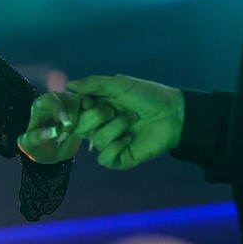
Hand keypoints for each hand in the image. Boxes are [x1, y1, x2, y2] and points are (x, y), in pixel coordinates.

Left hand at [18, 92, 90, 163]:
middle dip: (74, 118)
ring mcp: (75, 105)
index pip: (51, 99)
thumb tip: (54, 132)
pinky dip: (96, 123)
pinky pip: (97, 112)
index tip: (66, 123)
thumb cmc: (36, 147)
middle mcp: (60, 100)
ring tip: (80, 135)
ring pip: (88, 104)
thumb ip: (36, 137)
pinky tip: (90, 135)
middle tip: (68, 134)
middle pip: (73, 99)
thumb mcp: (28, 145)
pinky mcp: (87, 112)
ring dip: (88, 120)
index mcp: (42, 104)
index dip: (59, 109)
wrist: (51, 152)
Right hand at [66, 75, 183, 169]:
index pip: (73, 114)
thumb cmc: (148, 95)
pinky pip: (105, 158)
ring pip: (96, 140)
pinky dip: (116, 146)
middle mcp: (99, 126)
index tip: (88, 101)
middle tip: (114, 109)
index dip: (76, 109)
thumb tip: (69, 85)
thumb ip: (93, 84)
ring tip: (133, 119)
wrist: (173, 112)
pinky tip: (130, 137)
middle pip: (79, 128)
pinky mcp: (121, 158)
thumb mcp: (119, 84)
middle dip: (97, 116)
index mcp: (96, 108)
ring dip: (116, 127)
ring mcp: (110, 143)